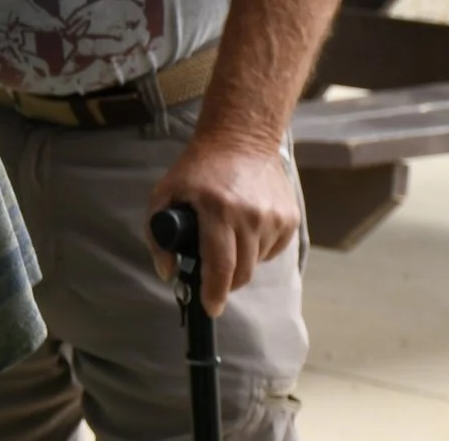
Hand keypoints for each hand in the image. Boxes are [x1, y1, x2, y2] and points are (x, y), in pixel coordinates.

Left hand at [149, 136, 299, 315]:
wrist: (241, 140)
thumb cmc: (198, 169)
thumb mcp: (166, 192)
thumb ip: (157, 233)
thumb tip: (167, 271)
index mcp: (218, 209)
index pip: (221, 265)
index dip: (215, 292)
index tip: (210, 308)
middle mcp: (251, 215)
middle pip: (242, 272)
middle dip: (225, 283)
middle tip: (213, 279)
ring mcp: (274, 216)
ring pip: (257, 262)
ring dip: (240, 261)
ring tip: (226, 236)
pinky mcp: (290, 217)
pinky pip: (272, 250)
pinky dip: (257, 249)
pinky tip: (245, 228)